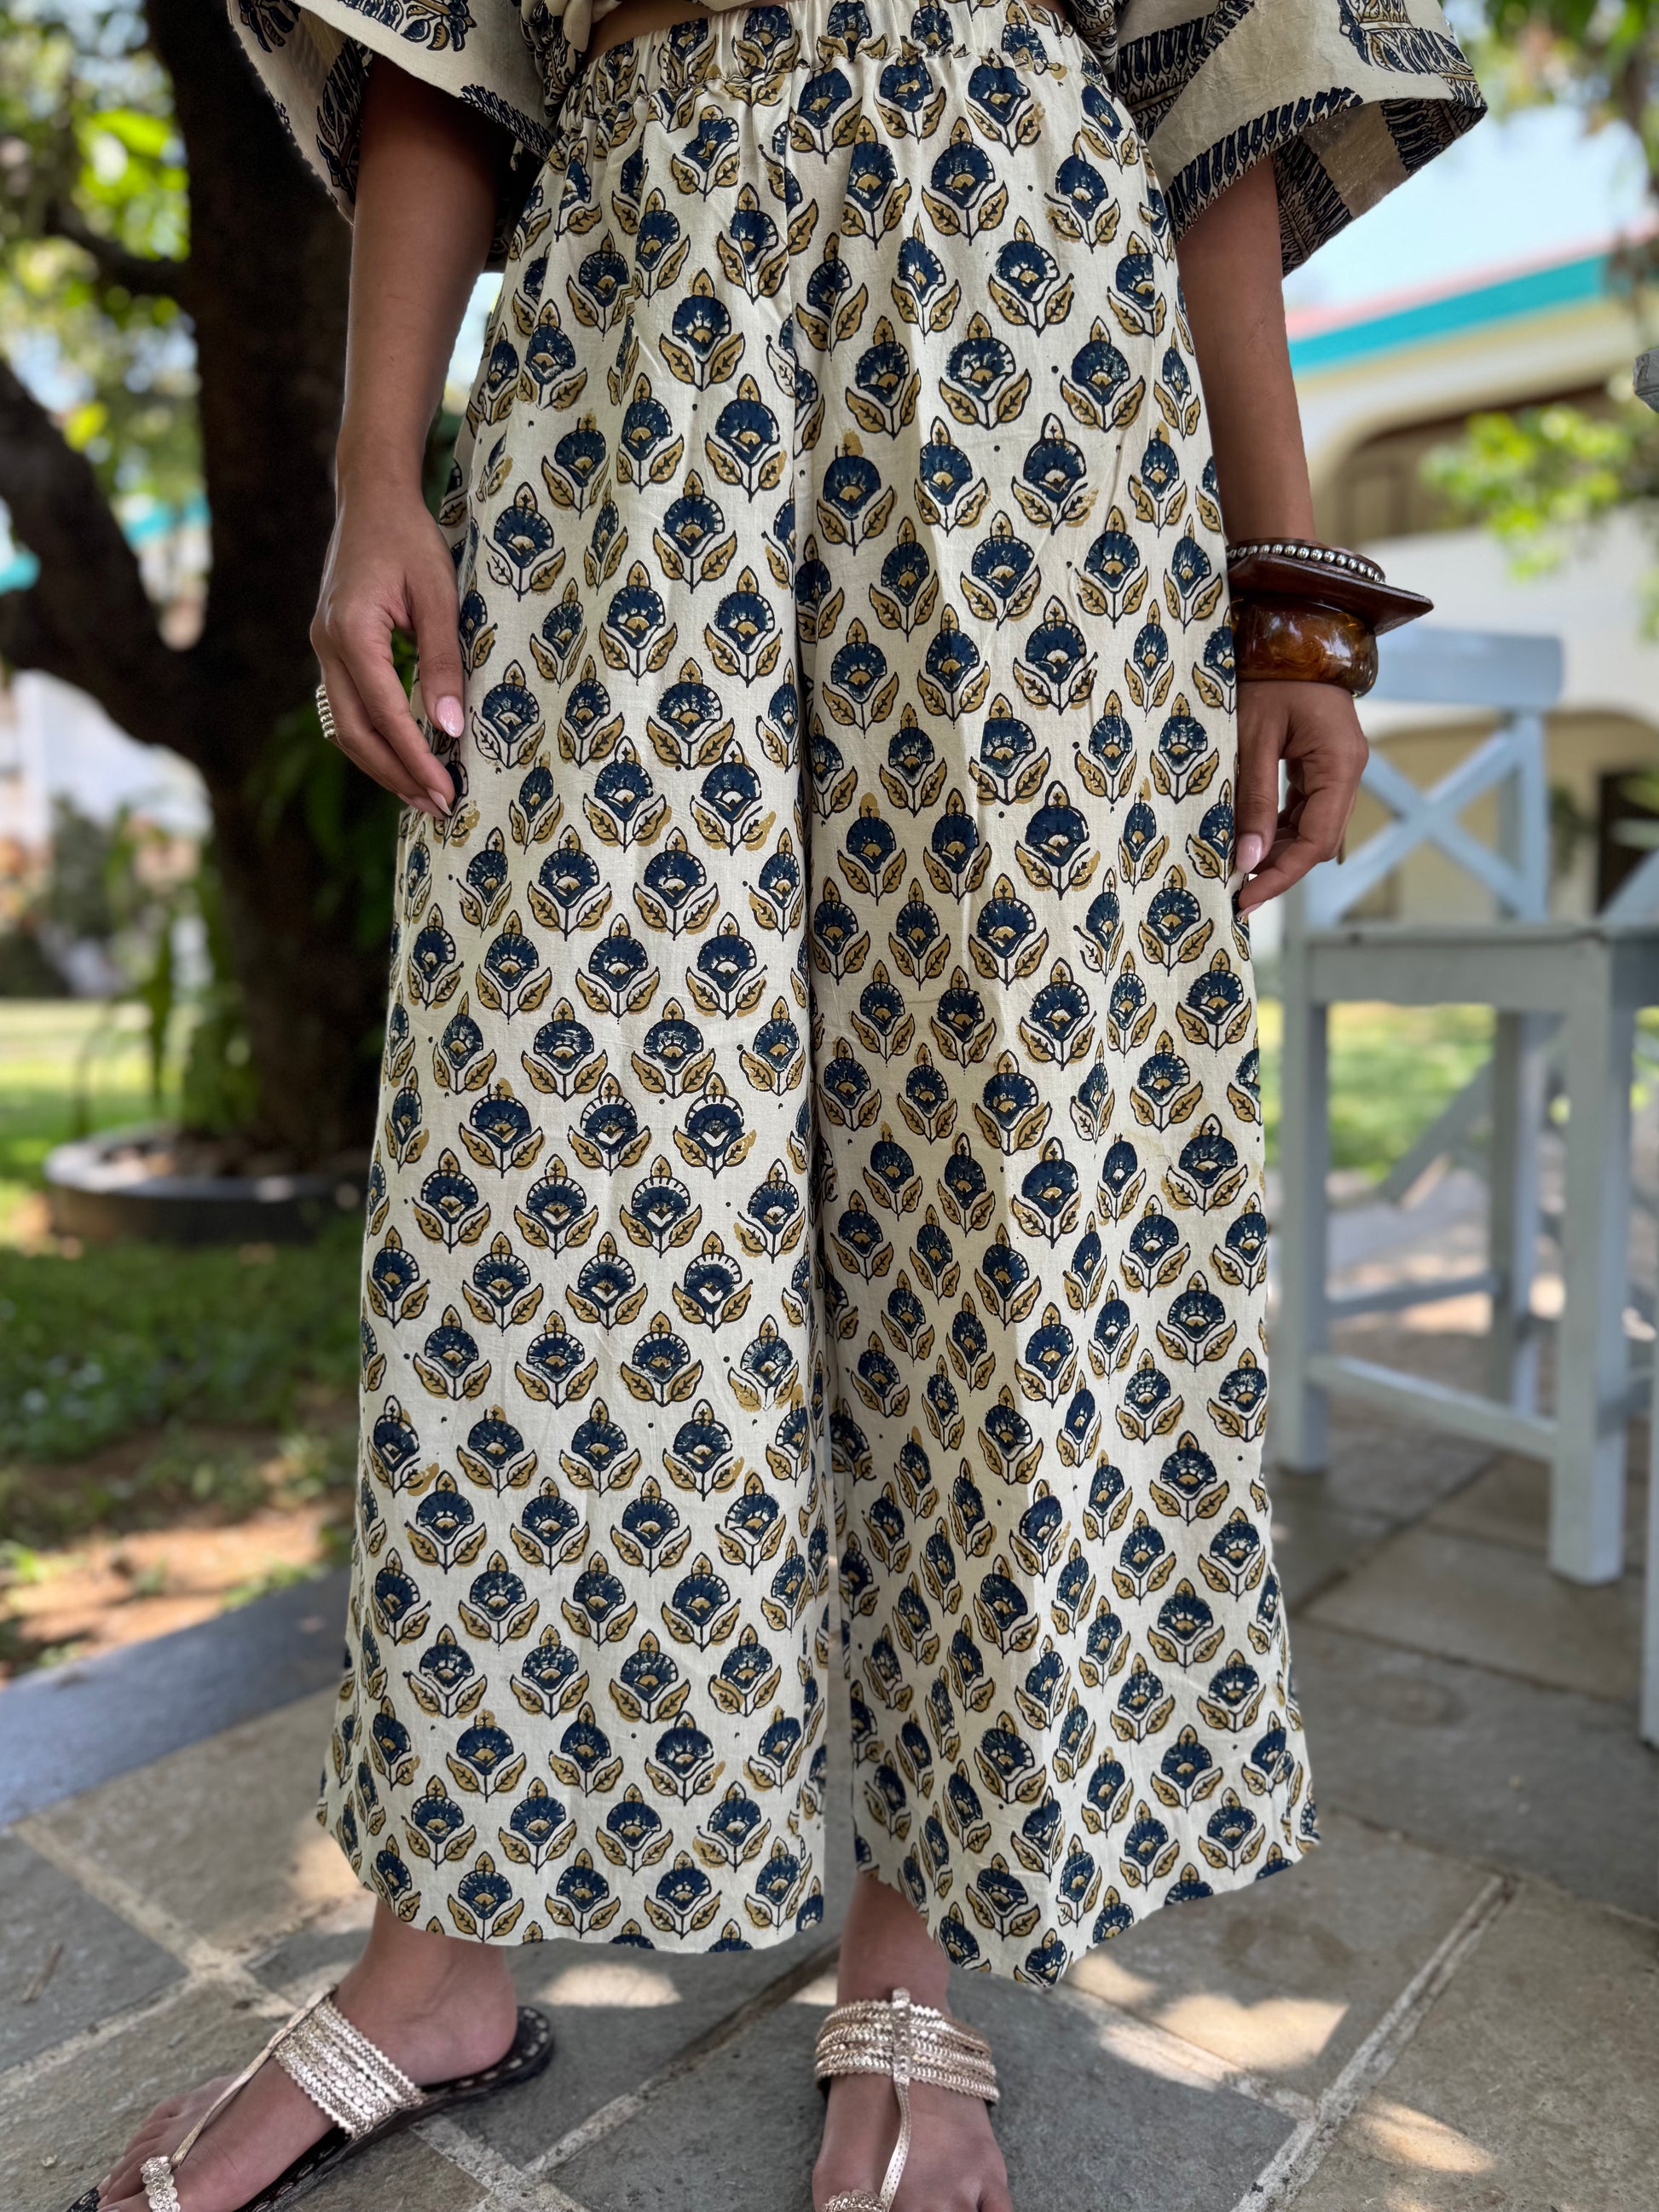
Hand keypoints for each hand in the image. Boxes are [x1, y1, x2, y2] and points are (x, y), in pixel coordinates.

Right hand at [310, 472, 463, 821]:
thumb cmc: (410, 538)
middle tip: (438, 807)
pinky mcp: (331, 648)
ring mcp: (323, 648)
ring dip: (381, 765)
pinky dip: (373, 738)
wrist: (371, 498)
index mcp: (351, 631)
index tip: (446, 791)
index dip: (415, 759)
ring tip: (422, 794)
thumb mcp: (440, 595)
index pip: (385, 714)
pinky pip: (347, 706)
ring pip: (344, 726)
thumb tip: (452, 727)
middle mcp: (327, 645)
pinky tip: (404, 757)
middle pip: (354, 733)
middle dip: (396, 775)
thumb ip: (444, 661)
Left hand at [1232, 678, 1367, 913]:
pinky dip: (1278, 827)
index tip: (1246, 898)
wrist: (1287, 631)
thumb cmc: (1267, 677)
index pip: (1316, 841)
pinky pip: (1305, 808)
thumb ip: (1253, 800)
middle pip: (1318, 841)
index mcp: (1340, 764)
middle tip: (1234, 890)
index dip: (1281, 875)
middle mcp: (1347, 769)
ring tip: (1236, 868)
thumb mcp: (1252, 738)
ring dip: (1277, 850)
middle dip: (1278, 868)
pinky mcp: (1321, 762)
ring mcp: (1337, 766)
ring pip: (1312, 827)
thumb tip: (1247, 859)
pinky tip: (1249, 838)